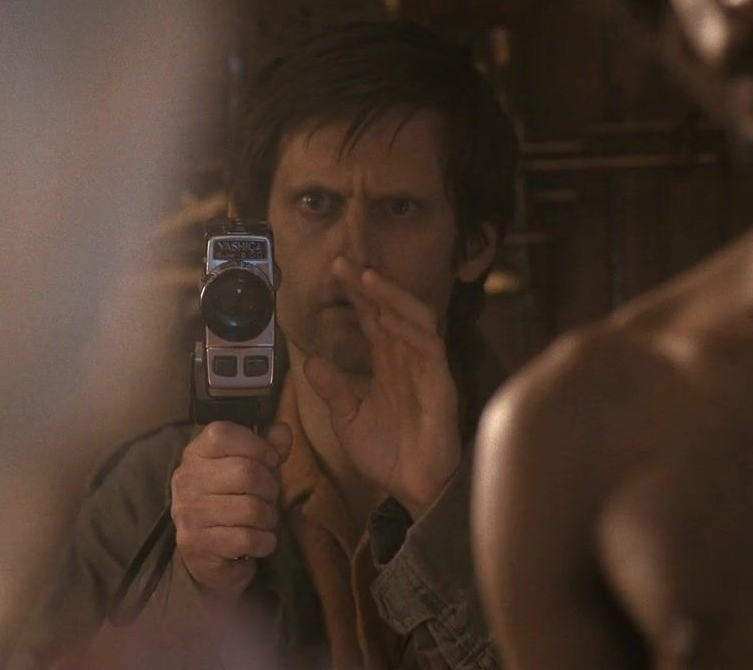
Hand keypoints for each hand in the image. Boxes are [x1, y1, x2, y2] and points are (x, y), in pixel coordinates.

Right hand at [170, 421, 291, 598]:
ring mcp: (187, 512)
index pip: (223, 433)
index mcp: (196, 453)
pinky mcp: (196, 543)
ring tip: (263, 520)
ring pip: (251, 508)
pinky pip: (247, 538)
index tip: (270, 462)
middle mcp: (185, 479)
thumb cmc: (234, 502)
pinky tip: (259, 541)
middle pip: (246, 472)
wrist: (211, 556)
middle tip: (268, 498)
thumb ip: (268, 448)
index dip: (257, 446)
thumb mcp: (252, 469)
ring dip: (269, 517)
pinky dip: (265, 541)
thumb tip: (283, 431)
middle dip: (271, 488)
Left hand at [304, 257, 461, 518]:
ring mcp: (426, 370)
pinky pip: (430, 348)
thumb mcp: (348, 419)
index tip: (336, 271)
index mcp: (388, 366)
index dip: (357, 295)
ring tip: (368, 280)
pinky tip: (392, 319)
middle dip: (369, 286)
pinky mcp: (441, 384)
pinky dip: (412, 330)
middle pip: (390, 312)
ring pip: (414, 320)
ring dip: (392, 298)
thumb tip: (311, 361)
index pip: (372, 320)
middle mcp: (407, 361)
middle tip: (344, 264)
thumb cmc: (387, 456)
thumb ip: (333, 389)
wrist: (412, 488)